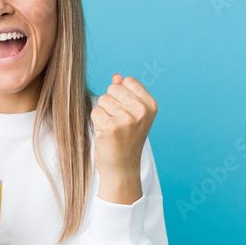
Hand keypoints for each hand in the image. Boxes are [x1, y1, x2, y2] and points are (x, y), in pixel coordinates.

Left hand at [90, 73, 157, 203]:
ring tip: (112, 129)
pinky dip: (96, 123)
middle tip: (118, 123)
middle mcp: (141, 111)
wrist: (122, 167)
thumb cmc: (126, 140)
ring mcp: (127, 119)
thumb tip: (116, 76)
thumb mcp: (132, 115)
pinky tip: (105, 134)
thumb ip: (125, 93)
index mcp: (150, 105)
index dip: (121, 95)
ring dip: (103, 114)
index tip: (126, 113)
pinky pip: (95, 112)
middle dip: (110, 104)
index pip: (127, 81)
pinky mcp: (111, 127)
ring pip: (102, 100)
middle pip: (112, 89)